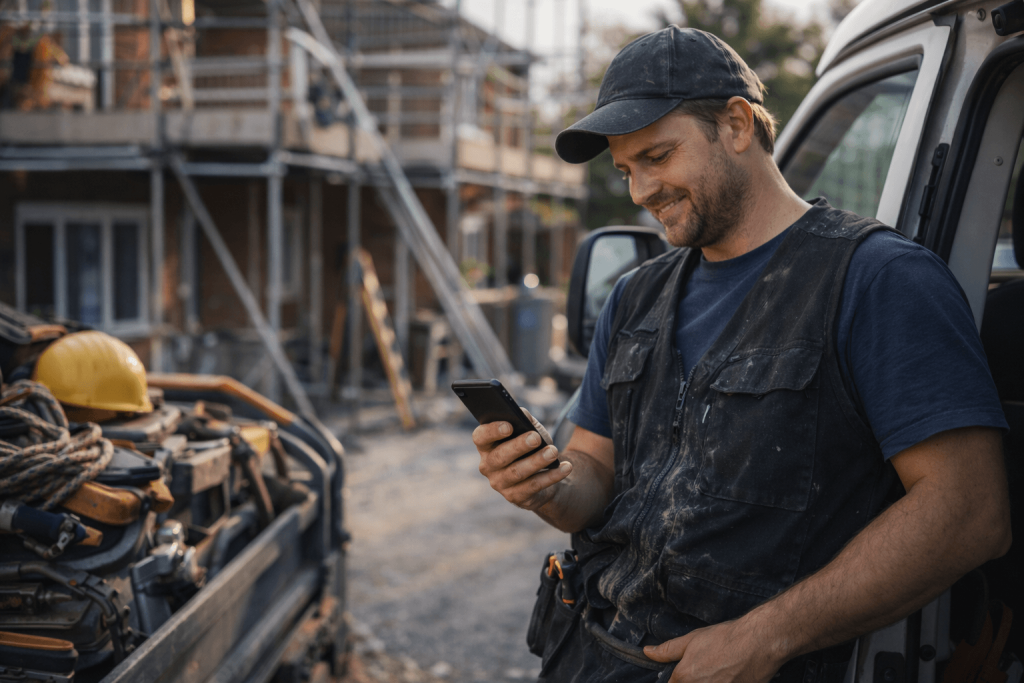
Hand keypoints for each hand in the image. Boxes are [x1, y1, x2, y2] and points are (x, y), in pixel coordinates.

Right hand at [474, 409, 571, 510]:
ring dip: (537, 461)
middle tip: (536, 438)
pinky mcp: (515, 497)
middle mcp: (488, 466)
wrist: (543, 474)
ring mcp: (500, 484)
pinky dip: (551, 476)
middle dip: (518, 446)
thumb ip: (524, 419)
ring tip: (553, 451)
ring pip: (517, 472)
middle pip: (499, 456)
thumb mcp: (529, 430)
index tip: (509, 425)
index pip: (480, 437)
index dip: (492, 431)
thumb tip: (522, 414)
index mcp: (486, 445)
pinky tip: (565, 467)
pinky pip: (534, 486)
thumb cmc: (531, 447)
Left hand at [644, 619, 783, 682]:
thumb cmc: (725, 639)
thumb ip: (667, 650)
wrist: (758, 643)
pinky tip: (727, 677)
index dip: (676, 680)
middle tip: (708, 669)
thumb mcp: (692, 640)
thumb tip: (647, 652)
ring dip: (708, 681)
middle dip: (694, 680)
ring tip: (717, 673)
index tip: (686, 674)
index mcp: (684, 677)